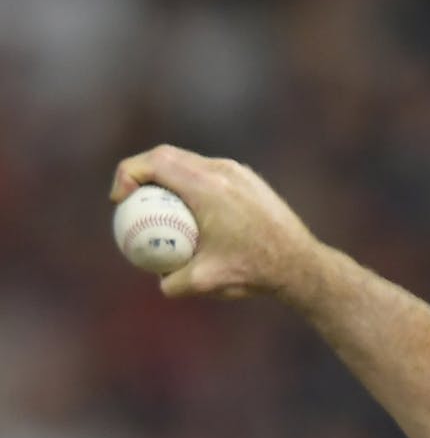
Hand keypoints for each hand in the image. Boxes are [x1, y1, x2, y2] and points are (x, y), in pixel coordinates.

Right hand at [110, 145, 324, 300]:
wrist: (302, 264)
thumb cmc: (255, 271)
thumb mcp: (206, 282)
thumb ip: (173, 282)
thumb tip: (159, 279)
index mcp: (207, 186)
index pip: (154, 162)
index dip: (127, 174)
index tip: (121, 201)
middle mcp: (223, 170)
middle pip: (168, 155)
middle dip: (142, 172)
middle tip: (132, 201)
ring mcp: (239, 172)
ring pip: (191, 162)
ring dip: (168, 177)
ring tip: (159, 208)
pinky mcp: (250, 180)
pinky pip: (211, 173)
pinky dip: (192, 185)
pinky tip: (192, 214)